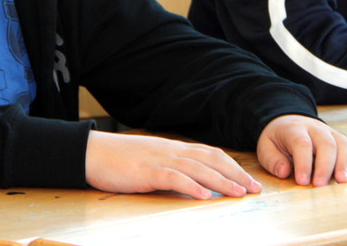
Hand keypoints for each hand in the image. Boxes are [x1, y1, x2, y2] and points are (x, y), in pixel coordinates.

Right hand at [85, 130, 261, 199]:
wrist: (91, 152)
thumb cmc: (119, 159)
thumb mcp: (151, 160)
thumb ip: (171, 167)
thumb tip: (191, 181)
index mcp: (174, 148)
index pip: (211, 154)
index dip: (232, 166)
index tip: (249, 180)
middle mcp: (172, 151)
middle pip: (211, 160)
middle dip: (236, 174)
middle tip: (255, 189)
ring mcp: (160, 160)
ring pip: (198, 169)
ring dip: (221, 182)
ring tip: (239, 194)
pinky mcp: (147, 172)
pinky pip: (174, 178)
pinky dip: (191, 187)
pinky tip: (205, 196)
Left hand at [256, 115, 346, 186]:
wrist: (290, 122)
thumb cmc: (279, 140)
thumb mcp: (266, 147)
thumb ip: (273, 160)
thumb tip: (284, 172)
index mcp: (295, 129)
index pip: (302, 144)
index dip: (303, 163)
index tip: (302, 181)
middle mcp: (316, 129)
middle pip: (326, 144)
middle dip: (325, 166)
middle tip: (321, 185)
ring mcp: (331, 134)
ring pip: (343, 145)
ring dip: (345, 165)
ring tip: (343, 182)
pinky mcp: (342, 142)